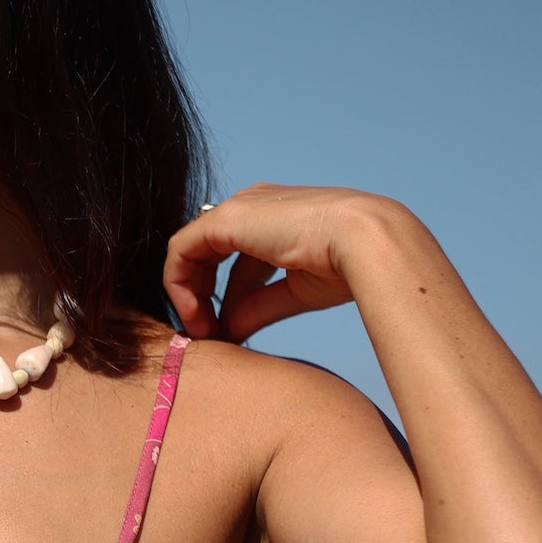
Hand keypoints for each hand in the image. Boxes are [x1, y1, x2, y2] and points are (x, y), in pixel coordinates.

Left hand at [164, 183, 405, 343]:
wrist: (362, 243)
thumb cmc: (344, 264)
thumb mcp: (292, 292)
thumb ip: (256, 308)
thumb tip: (230, 330)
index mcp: (273, 219)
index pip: (232, 258)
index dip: (221, 298)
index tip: (224, 331)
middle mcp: (252, 207)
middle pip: (207, 254)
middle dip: (200, 298)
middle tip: (206, 335)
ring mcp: (238, 209)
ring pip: (190, 252)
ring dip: (188, 295)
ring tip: (200, 331)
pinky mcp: (225, 219)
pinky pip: (181, 250)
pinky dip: (179, 284)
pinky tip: (193, 315)